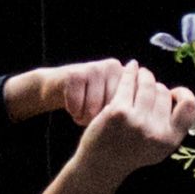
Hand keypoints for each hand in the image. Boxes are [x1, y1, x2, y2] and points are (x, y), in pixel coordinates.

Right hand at [7, 59, 128, 123]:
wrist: (58, 87)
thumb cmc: (89, 102)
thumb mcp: (113, 105)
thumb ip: (128, 107)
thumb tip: (136, 125)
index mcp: (128, 76)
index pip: (127, 105)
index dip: (113, 118)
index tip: (105, 118)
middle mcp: (114, 68)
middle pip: (111, 108)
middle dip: (99, 118)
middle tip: (91, 116)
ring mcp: (96, 68)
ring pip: (94, 108)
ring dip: (84, 116)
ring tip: (82, 112)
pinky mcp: (76, 73)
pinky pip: (77, 104)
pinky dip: (73, 111)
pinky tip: (72, 106)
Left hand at [40, 62, 194, 193]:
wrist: (100, 165)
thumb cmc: (130, 153)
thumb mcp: (159, 147)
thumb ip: (175, 127)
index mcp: (170, 140)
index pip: (189, 106)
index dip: (183, 93)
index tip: (173, 92)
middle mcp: (156, 131)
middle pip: (164, 93)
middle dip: (156, 87)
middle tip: (147, 86)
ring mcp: (137, 121)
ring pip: (148, 85)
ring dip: (144, 75)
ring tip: (139, 73)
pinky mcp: (118, 112)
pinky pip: (128, 84)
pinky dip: (130, 72)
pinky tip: (130, 67)